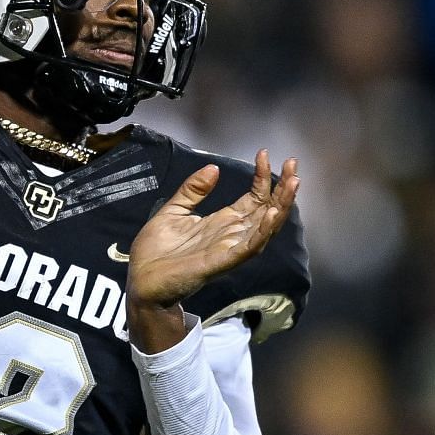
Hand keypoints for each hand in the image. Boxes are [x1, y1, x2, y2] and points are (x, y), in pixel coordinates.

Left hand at [126, 151, 299, 310]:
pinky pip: (248, 247)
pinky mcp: (221, 262)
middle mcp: (232, 235)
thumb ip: (193, 190)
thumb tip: (213, 168)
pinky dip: (262, 231)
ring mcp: (229, 249)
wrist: (141, 281)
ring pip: (265, 227)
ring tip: (293, 183)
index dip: (262, 177)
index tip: (264, 154)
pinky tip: (272, 214)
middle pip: (266, 210)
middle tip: (293, 162)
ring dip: (281, 206)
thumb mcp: (173, 211)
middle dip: (282, 188)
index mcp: (223, 222)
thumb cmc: (156, 251)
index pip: (253, 197)